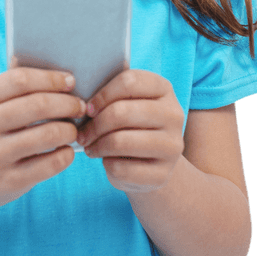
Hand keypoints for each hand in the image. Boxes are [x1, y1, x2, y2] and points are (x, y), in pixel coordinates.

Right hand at [0, 66, 86, 213]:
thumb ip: (17, 86)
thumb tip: (58, 71)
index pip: (20, 80)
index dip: (51, 79)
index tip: (71, 82)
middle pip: (37, 105)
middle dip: (68, 104)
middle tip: (80, 107)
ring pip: (47, 135)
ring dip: (70, 130)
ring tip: (73, 130)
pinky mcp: (10, 180)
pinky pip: (50, 164)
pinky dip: (66, 155)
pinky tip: (66, 151)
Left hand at [76, 69, 184, 192]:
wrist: (151, 164)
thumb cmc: (129, 127)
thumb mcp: (125, 104)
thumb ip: (111, 91)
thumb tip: (83, 82)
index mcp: (164, 89)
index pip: (129, 82)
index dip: (102, 95)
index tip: (88, 109)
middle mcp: (174, 115)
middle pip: (122, 112)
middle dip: (95, 125)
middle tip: (83, 134)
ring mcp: (172, 146)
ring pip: (120, 142)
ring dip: (97, 145)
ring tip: (90, 147)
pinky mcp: (163, 174)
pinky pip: (122, 168)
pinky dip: (106, 164)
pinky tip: (106, 161)